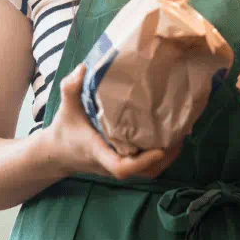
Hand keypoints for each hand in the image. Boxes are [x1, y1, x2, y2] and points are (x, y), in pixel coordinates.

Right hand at [47, 63, 182, 180]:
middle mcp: (112, 164)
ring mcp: (120, 167)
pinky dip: (161, 157)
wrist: (58, 153)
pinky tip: (169, 136)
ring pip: (149, 172)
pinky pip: (147, 168)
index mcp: (99, 152)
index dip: (143, 161)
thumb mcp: (66, 107)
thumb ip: (71, 88)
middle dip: (166, 157)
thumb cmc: (65, 129)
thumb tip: (84, 67)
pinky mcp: (124, 164)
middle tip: (182, 132)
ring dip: (167, 157)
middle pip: (144, 172)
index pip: (122, 168)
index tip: (160, 148)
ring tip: (180, 133)